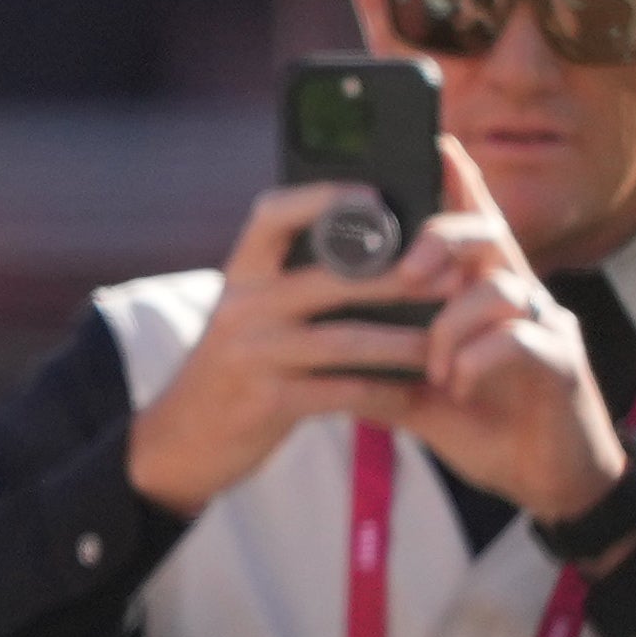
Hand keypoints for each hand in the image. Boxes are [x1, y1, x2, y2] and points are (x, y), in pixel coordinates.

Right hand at [126, 182, 443, 516]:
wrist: (181, 438)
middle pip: (331, 278)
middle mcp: (242, 306)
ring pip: (345, 341)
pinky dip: (385, 392)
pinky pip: (341, 392)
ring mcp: (252, 355)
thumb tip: (380, 246)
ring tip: (445, 344)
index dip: (324, 199)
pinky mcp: (267, 402)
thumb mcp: (246, 314)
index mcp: (240, 274)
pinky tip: (415, 392)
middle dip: (399, 277)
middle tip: (454, 278)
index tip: (377, 197)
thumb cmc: (235, 366)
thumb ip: (291, 282)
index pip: (273, 215)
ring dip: (404, 344)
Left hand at [363, 137, 633, 530]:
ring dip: (451, 324)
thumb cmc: (483, 420)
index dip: (457, 180)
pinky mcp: (563, 365)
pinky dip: (480, 357)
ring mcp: (545, 327)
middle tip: (407, 271)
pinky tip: (456, 385)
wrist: (547, 480)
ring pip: (501, 286)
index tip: (432, 141)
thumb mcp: (419, 389)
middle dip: (442, 239)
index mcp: (479, 293)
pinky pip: (523, 338)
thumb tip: (316, 347)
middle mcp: (517, 297)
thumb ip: (378, 362)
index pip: (470, 222)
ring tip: (431, 366)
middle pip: (487, 235)